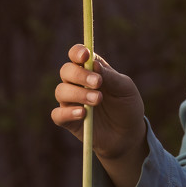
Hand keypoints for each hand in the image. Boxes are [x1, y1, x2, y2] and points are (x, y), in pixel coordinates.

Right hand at [52, 44, 145, 162]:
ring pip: (61, 91)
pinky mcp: (69, 121)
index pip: (77, 55)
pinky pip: (57, 114)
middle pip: (66, 71)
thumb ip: (110, 76)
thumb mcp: (125, 88)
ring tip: (98, 100)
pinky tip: (82, 114)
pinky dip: (67, 113)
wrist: (128, 134)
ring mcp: (72, 102)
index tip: (85, 56)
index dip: (77, 52)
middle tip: (97, 83)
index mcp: (92, 69)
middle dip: (80, 75)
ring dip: (78, 93)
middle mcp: (78, 83)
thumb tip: (93, 63)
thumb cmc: (127, 105)